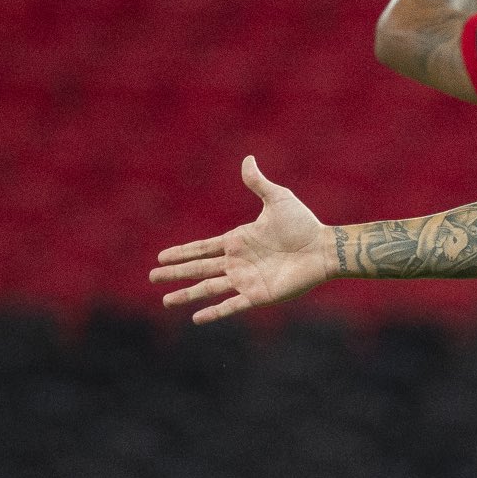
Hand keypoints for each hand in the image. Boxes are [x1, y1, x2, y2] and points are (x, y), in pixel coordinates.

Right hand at [151, 157, 336, 323]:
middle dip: (175, 273)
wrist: (323, 248)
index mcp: (238, 240)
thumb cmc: (303, 224)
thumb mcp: (278, 199)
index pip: (202, 248)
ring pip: (208, 289)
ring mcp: (246, 280)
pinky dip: (214, 312)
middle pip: (198, 268)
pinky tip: (196, 318)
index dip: (181, 252)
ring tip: (166, 301)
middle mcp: (238, 262)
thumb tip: (248, 159)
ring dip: (187, 295)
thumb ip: (259, 183)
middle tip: (152, 277)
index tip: (161, 257)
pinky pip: (231, 305)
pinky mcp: (259, 295)